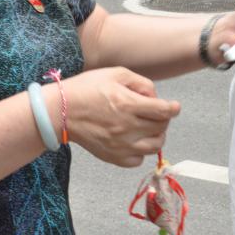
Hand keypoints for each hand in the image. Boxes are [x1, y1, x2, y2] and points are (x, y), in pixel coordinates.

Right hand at [62, 67, 179, 167]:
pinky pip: (137, 160)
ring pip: (154, 147)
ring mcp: (120, 145)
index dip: (173, 108)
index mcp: (128, 104)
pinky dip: (141, 152)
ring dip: (157, 136)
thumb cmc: (85, 89)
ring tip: (149, 128)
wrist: (60, 111)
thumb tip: (154, 96)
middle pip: (161, 128)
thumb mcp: (115, 74)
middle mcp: (127, 127)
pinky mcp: (112, 157)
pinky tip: (134, 140)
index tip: (174, 106)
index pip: (164, 111)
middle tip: (156, 113)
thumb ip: (141, 82)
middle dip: (163, 119)